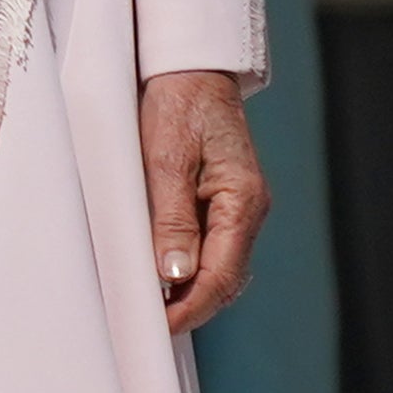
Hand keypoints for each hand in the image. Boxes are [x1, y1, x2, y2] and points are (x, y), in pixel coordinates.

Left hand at [143, 68, 268, 330]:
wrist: (188, 67)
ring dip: (187, 290)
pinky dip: (185, 266)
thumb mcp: (166, 159)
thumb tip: (175, 275)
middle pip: (224, 279)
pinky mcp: (219, 200)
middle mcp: (247, 210)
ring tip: (147, 306)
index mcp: (243, 201)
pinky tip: (157, 273)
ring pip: (217, 266)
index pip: (223, 274)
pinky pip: (208, 246)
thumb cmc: (177, 103)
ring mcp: (236, 207)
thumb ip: (172, 218)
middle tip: (146, 325)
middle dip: (189, 306)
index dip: (191, 306)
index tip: (156, 326)